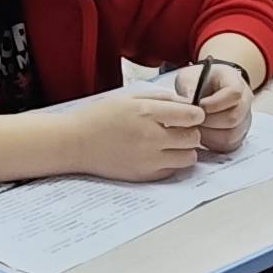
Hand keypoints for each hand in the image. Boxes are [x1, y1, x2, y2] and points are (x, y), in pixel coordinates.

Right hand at [67, 86, 206, 181]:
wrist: (76, 143)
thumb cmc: (100, 118)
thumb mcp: (129, 97)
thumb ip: (160, 98)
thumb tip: (186, 103)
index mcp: (147, 113)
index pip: (191, 116)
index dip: (196, 114)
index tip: (191, 114)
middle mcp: (150, 137)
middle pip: (193, 137)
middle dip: (192, 131)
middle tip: (181, 129)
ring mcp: (148, 159)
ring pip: (188, 157)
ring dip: (185, 149)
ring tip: (172, 144)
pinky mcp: (144, 175)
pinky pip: (173, 171)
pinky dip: (172, 163)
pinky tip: (159, 155)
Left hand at [185, 36, 268, 155]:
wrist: (209, 88)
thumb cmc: (200, 81)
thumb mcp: (191, 76)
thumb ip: (188, 86)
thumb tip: (186, 102)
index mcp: (236, 83)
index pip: (234, 94)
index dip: (215, 102)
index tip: (198, 104)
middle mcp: (245, 103)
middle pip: (233, 118)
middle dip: (208, 121)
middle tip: (193, 118)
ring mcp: (243, 122)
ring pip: (230, 135)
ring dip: (208, 134)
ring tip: (195, 125)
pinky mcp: (238, 137)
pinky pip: (227, 146)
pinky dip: (211, 143)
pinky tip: (201, 133)